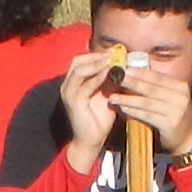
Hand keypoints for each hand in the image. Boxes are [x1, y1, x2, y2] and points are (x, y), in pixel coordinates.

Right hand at [54, 48, 119, 166]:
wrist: (91, 140)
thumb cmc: (99, 118)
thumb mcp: (106, 94)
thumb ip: (110, 80)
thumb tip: (123, 65)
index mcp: (74, 82)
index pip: (82, 60)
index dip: (98, 53)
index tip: (116, 50)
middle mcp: (68, 85)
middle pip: (77, 61)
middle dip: (96, 55)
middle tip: (114, 53)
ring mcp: (69, 93)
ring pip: (79, 70)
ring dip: (97, 63)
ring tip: (112, 60)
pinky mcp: (73, 102)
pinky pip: (85, 85)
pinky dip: (97, 77)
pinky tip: (109, 73)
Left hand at [116, 58, 191, 154]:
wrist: (186, 139)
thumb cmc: (172, 116)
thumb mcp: (170, 98)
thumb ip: (156, 87)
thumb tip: (133, 74)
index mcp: (181, 86)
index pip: (157, 76)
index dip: (139, 72)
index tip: (123, 68)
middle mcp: (181, 96)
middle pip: (151, 87)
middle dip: (132, 82)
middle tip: (115, 78)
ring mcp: (176, 110)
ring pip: (147, 102)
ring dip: (128, 99)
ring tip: (112, 97)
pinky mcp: (170, 124)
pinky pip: (147, 115)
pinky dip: (133, 111)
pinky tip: (122, 108)